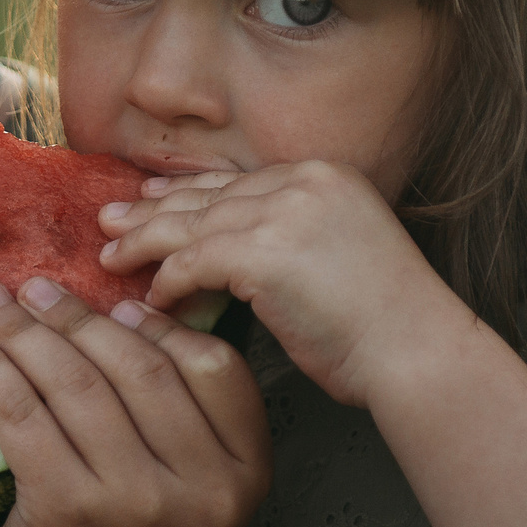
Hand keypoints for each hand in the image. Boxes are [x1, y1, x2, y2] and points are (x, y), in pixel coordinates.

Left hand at [0, 276, 268, 526]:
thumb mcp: (188, 489)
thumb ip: (179, 416)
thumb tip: (124, 302)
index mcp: (245, 477)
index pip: (214, 367)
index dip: (160, 323)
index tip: (113, 300)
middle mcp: (202, 492)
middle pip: (139, 366)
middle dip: (77, 317)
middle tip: (32, 287)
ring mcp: (137, 503)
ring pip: (77, 383)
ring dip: (24, 331)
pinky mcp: (68, 511)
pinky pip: (24, 414)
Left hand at [98, 160, 456, 410]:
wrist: (417, 350)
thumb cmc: (384, 324)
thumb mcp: (341, 255)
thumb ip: (292, 239)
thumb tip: (235, 254)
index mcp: (325, 176)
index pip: (238, 181)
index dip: (189, 191)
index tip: (152, 198)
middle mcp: (303, 182)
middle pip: (209, 193)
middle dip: (154, 207)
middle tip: (109, 218)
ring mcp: (283, 212)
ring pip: (191, 222)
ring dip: (145, 241)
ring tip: (109, 254)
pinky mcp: (264, 251)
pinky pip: (194, 260)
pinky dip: (168, 279)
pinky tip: (153, 298)